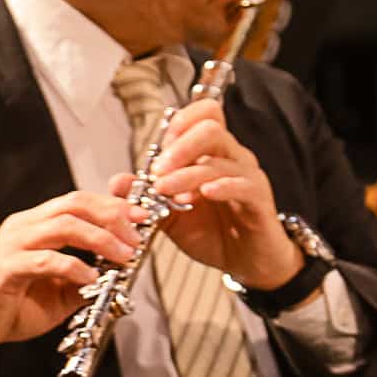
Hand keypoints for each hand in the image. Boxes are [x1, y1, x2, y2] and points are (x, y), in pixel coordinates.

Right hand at [0, 191, 145, 349]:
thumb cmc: (8, 303)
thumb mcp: (57, 292)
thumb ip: (83, 280)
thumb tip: (116, 276)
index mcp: (36, 225)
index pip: (78, 202)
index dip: (113, 205)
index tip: (142, 217)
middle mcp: (24, 227)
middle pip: (74, 204)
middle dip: (112, 215)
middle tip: (136, 235)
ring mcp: (13, 244)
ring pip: (63, 225)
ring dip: (99, 238)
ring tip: (122, 255)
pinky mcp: (6, 267)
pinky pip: (46, 260)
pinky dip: (74, 267)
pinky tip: (90, 278)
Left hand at [115, 99, 302, 289]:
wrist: (244, 262)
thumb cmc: (212, 233)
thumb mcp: (169, 215)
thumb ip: (145, 197)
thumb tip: (117, 182)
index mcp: (212, 153)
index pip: (204, 114)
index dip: (180, 123)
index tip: (158, 147)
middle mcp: (232, 157)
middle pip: (210, 128)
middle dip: (178, 147)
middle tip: (157, 171)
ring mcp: (247, 176)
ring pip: (219, 160)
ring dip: (187, 174)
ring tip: (166, 191)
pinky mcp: (259, 200)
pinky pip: (242, 185)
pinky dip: (220, 187)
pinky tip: (203, 195)